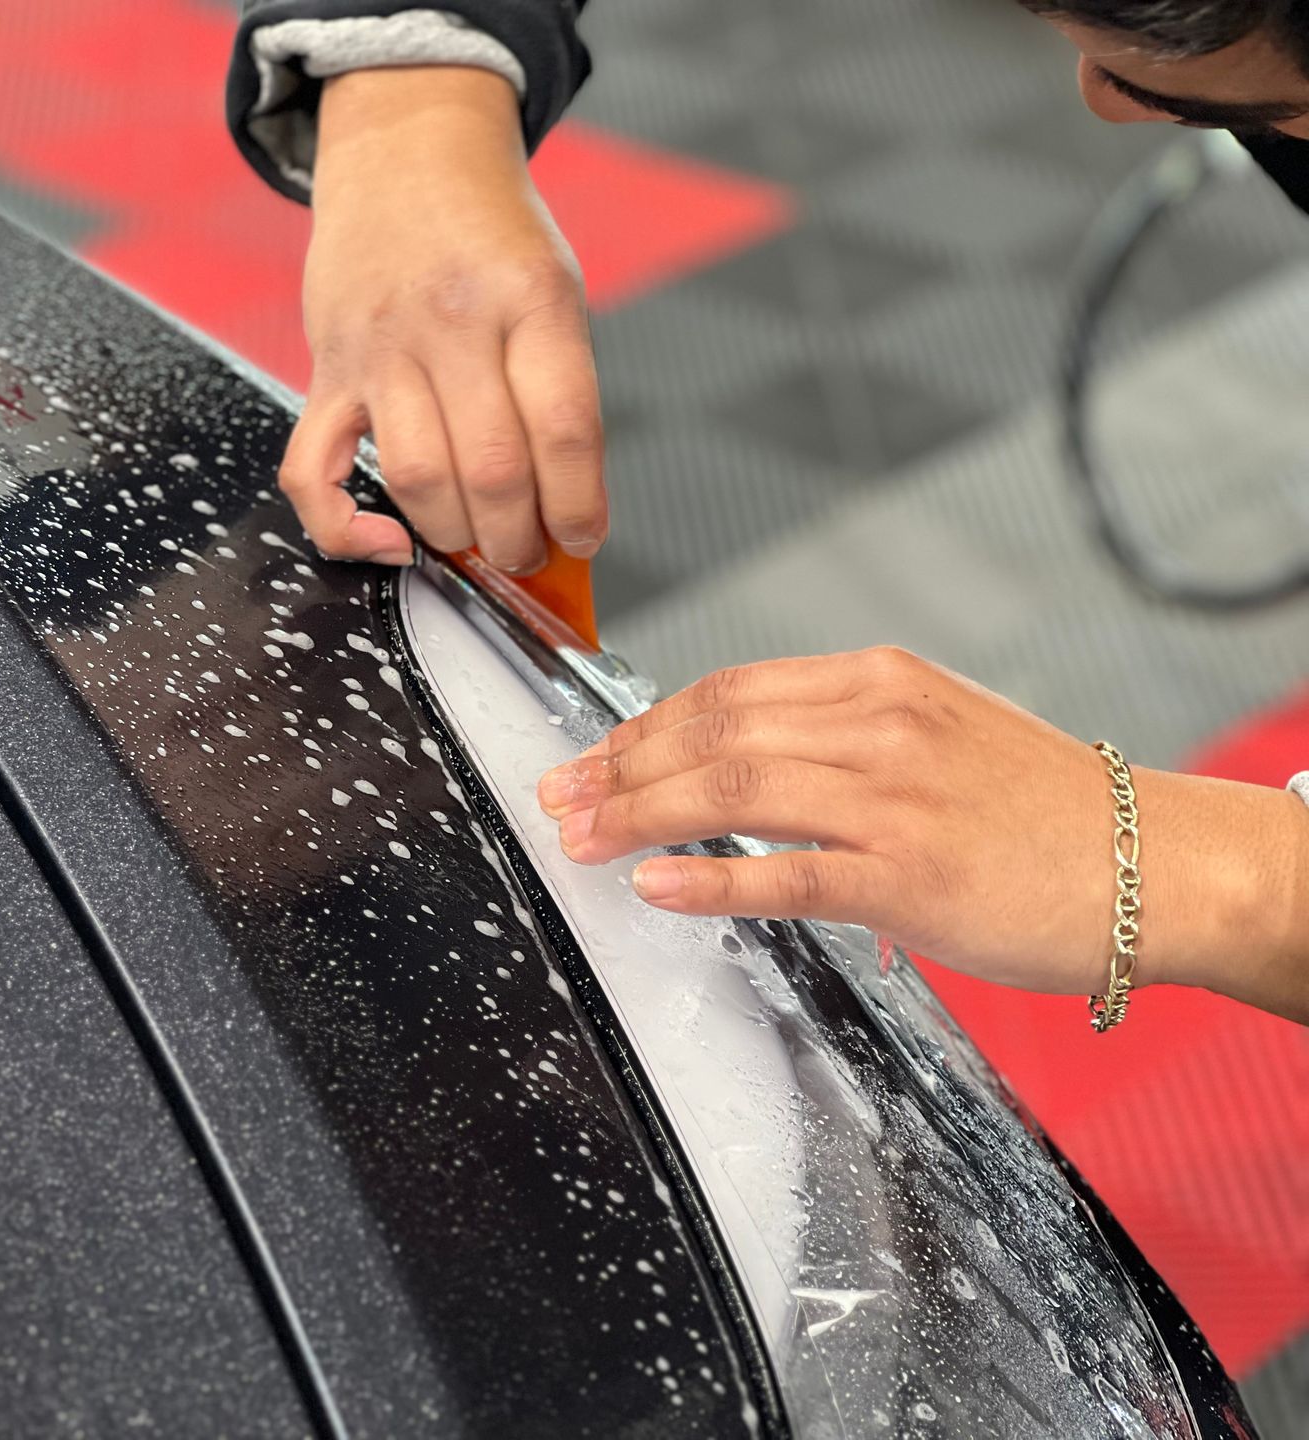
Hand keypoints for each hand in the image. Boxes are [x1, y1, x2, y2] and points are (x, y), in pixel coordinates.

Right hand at [282, 67, 604, 573]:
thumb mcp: (553, 289)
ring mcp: (381, 347)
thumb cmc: (491, 235)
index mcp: (530, 297)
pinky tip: (387, 541)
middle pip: (493, 469)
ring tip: (477, 543)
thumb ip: (559, 390)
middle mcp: (452, 320)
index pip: (565, 428)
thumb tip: (566, 506)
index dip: (579, 506)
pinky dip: (345, 529)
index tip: (584, 537)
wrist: (407, 150)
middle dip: (519, 539)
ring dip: (455, 537)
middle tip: (529, 552)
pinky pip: (313, 472)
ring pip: (417, 478)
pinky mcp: (327, 370)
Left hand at [537, 647, 1308, 1018]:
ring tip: (582, 837)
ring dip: (639, 812)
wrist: (1159, 862)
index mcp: (880, 682)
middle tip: (562, 798)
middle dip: (621, 766)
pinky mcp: (909, 874)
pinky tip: (653, 882)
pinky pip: (785, 872)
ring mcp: (893, 797)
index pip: (729, 689)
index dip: (644, 724)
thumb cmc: (1043, 809)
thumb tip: (742, 755)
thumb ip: (842, 735)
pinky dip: (708, 876)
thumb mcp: (936, 733)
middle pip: (713, 730)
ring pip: (733, 786)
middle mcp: (879, 724)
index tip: (593, 756)